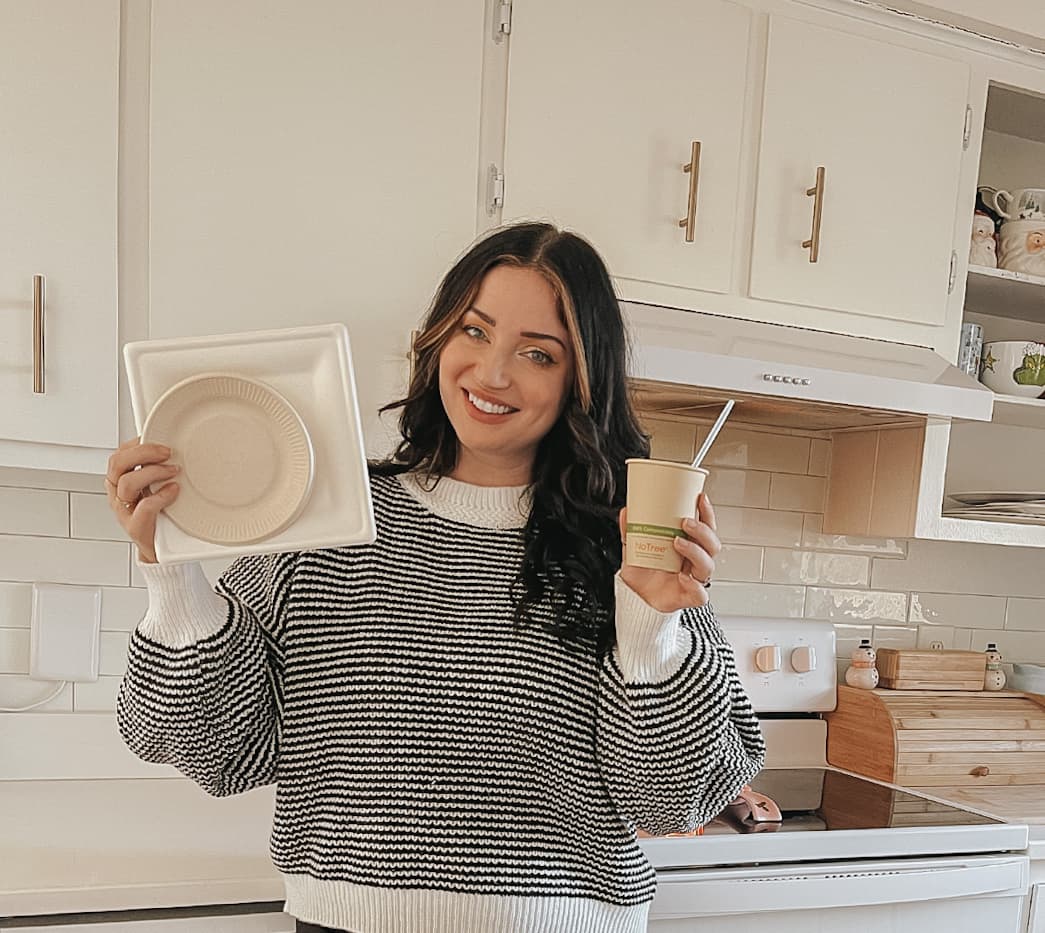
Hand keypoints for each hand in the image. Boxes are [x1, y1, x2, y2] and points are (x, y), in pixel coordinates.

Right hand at [104, 436, 180, 563]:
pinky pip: (143, 507)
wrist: (160, 548)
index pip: (120, 454)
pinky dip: (160, 496)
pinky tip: (174, 490)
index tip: (156, 437)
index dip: (136, 443)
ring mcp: (125, 511)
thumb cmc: (160, 515)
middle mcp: (119, 494)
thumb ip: (161, 468)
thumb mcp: (158, 486)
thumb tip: (180, 448)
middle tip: (167, 452)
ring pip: (127, 483)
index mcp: (121, 481)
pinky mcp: (136, 527)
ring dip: (153, 472)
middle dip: (144, 452)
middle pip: (118, 463)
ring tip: (174, 471)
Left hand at [618, 493, 719, 612]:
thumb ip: (630, 530)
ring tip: (677, 542)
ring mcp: (693, 579)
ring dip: (696, 551)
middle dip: (702, 531)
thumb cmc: (643, 571)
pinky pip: (700, 594)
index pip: (705, 527)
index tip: (700, 498)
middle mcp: (694, 562)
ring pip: (707, 566)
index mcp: (688, 546)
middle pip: (712, 545)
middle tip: (685, 522)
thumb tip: (626, 512)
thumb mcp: (635, 546)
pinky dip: (694, 586)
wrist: (635, 596)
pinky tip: (683, 578)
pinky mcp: (688, 597)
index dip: (707, 513)